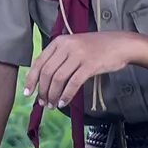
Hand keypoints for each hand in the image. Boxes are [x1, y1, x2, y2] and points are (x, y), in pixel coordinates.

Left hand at [28, 30, 145, 109]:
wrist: (121, 44)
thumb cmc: (97, 48)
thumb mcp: (74, 46)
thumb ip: (59, 57)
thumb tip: (43, 80)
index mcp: (59, 41)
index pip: (39, 62)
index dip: (31, 79)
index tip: (27, 93)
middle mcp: (67, 46)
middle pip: (47, 72)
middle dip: (42, 90)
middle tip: (42, 103)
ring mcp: (78, 55)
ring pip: (58, 79)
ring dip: (53, 95)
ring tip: (53, 105)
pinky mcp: (90, 65)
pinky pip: (73, 83)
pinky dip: (66, 95)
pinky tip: (64, 103)